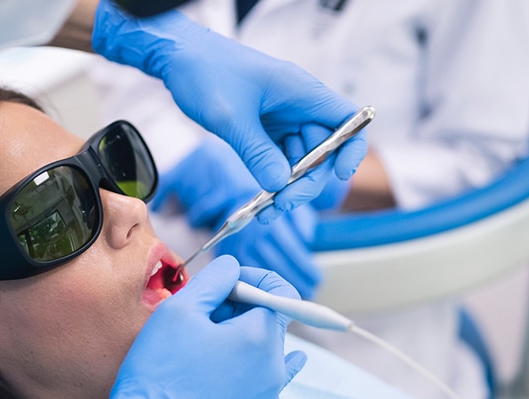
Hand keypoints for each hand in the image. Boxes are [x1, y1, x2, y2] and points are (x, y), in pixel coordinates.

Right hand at [49, 257, 305, 398]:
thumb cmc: (161, 369)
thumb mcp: (182, 308)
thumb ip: (215, 278)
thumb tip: (233, 268)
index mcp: (262, 336)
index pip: (281, 292)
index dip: (254, 279)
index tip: (226, 282)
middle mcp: (274, 366)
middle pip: (271, 320)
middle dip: (243, 308)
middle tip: (204, 312)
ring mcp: (268, 394)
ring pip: (266, 349)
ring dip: (243, 336)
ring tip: (205, 342)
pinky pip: (263, 377)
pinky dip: (251, 363)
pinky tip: (243, 361)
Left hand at [93, 1, 367, 218]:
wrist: (178, 57)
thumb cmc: (206, 71)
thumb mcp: (230, 117)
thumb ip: (257, 152)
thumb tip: (280, 184)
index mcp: (302, 92)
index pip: (347, 120)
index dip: (351, 148)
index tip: (340, 174)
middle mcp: (298, 106)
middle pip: (323, 150)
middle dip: (308, 180)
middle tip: (283, 203)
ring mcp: (282, 119)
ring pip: (300, 160)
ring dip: (289, 187)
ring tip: (267, 210)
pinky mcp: (264, 130)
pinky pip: (278, 160)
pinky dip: (272, 181)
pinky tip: (260, 203)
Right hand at [216, 204, 321, 298]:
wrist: (243, 211)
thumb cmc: (273, 212)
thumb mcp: (292, 210)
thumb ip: (303, 221)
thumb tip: (308, 238)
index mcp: (271, 226)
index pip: (292, 251)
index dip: (306, 267)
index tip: (317, 277)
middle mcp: (256, 238)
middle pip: (280, 265)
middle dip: (298, 280)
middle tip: (313, 289)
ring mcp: (245, 249)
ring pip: (268, 273)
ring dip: (286, 285)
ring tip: (301, 291)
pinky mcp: (237, 258)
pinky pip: (254, 275)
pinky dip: (269, 284)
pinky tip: (282, 290)